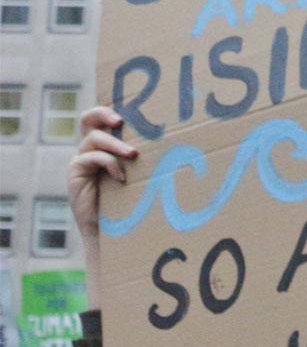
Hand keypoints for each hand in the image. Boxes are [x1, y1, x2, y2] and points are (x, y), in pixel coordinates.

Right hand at [68, 107, 135, 290]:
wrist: (113, 235)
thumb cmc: (135, 206)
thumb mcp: (144, 180)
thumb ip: (151, 163)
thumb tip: (190, 149)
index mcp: (106, 148)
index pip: (102, 119)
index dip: (111, 111)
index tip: (131, 113)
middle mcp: (91, 150)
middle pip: (87, 119)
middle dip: (102, 114)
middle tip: (121, 121)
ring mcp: (81, 161)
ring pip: (93, 138)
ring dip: (114, 144)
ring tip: (132, 154)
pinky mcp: (75, 174)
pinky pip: (89, 158)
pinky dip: (108, 163)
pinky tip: (122, 178)